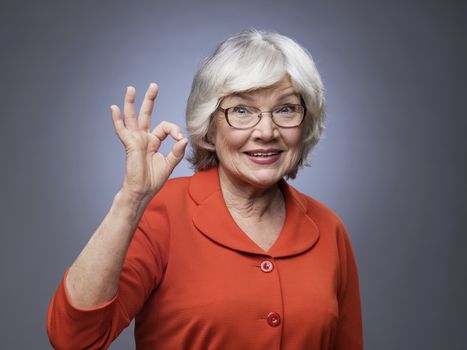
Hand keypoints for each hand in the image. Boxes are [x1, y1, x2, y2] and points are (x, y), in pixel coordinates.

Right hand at [110, 83, 187, 201]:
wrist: (142, 192)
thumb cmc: (153, 181)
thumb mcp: (169, 165)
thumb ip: (176, 152)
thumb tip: (184, 139)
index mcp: (154, 142)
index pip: (165, 127)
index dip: (174, 130)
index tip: (180, 139)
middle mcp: (144, 138)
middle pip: (146, 115)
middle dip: (149, 100)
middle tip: (153, 86)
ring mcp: (135, 141)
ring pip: (132, 118)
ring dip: (132, 103)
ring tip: (131, 89)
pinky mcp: (130, 145)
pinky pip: (121, 130)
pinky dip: (117, 119)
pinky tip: (113, 108)